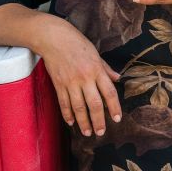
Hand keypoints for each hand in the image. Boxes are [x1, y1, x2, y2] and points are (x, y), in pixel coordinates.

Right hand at [34, 18, 121, 136]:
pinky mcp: (59, 84)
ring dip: (84, 122)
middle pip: (95, 104)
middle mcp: (85, 78)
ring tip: (87, 132)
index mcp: (97, 69)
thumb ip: (106, 68)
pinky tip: (71, 123)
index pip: (109, 92)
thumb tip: (118, 78)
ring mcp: (71, 82)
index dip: (114, 107)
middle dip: (99, 121)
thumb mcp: (95, 53)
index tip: (117, 119)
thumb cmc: (76, 43)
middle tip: (101, 132)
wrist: (53, 38)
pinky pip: (64, 103)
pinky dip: (68, 114)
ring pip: (79, 107)